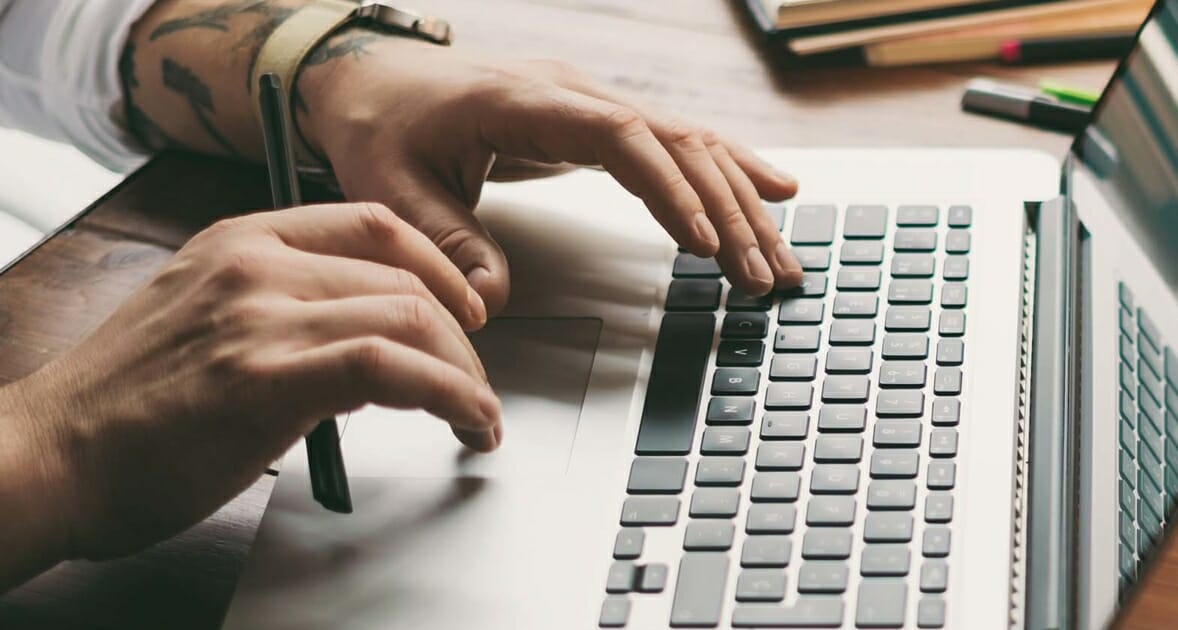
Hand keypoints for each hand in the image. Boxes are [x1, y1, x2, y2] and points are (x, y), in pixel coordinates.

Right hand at [0, 203, 499, 560]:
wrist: (50, 457)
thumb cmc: (124, 406)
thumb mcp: (203, 319)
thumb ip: (279, 307)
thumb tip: (364, 337)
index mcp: (239, 240)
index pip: (375, 224)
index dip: (442, 268)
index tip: (469, 310)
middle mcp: (254, 265)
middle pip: (405, 277)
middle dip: (462, 337)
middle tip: (474, 382)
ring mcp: (260, 317)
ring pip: (410, 317)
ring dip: (466, 373)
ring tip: (477, 414)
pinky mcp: (266, 378)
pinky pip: (392, 367)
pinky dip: (450, 394)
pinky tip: (466, 419)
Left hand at [296, 37, 804, 313]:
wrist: (369, 77)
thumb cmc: (382, 126)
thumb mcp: (391, 190)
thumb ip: (444, 243)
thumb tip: (493, 301)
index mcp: (526, 101)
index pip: (619, 138)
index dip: (669, 189)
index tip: (705, 243)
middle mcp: (574, 93)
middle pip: (675, 142)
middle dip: (729, 211)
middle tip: (764, 276)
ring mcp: (593, 103)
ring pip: (690, 143)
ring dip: (741, 201)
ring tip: (782, 260)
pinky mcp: (600, 122)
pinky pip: (678, 142)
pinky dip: (729, 171)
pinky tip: (774, 192)